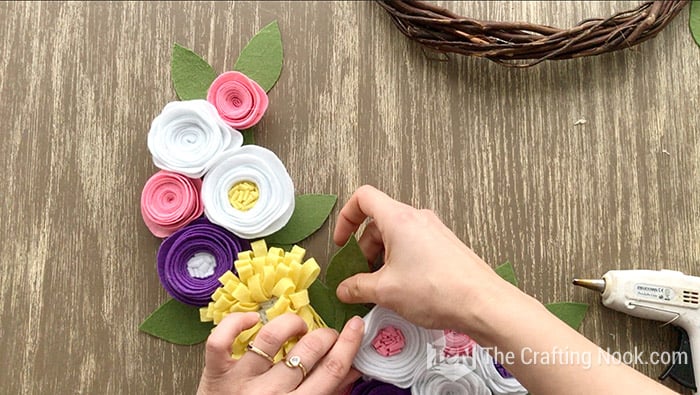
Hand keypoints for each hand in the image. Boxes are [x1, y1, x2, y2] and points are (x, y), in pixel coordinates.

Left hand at [197, 312, 363, 394]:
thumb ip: (328, 391)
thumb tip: (353, 367)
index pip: (331, 370)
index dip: (348, 344)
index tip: (356, 326)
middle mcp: (270, 394)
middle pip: (308, 351)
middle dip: (325, 335)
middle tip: (326, 336)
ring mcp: (242, 381)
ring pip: (270, 337)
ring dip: (292, 324)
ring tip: (298, 328)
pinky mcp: (217, 372)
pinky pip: (221, 340)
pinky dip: (236, 322)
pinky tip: (252, 320)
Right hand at [333, 185, 514, 331]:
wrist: (483, 303)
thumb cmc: (438, 290)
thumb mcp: (386, 291)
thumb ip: (358, 287)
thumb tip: (345, 289)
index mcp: (399, 219)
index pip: (363, 198)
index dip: (346, 217)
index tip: (342, 242)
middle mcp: (417, 218)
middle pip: (378, 222)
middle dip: (364, 249)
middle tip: (361, 276)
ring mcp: (433, 231)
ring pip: (396, 236)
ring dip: (382, 258)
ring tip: (382, 287)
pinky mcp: (444, 246)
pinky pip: (413, 246)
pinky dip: (400, 262)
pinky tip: (402, 288)